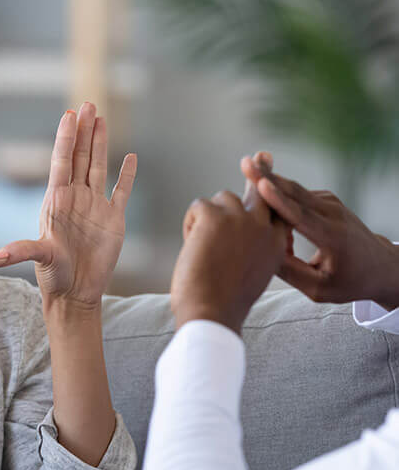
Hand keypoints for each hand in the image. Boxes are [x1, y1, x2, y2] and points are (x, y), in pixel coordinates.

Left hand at [0, 102, 136, 308]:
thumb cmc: (54, 276)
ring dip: (101, 143)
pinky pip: (121, 191)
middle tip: (88, 104)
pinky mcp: (113, 219)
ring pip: (98, 166)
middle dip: (84, 130)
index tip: (68, 115)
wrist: (76, 293)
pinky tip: (130, 157)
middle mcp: (75, 198)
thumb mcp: (39, 259)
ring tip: (101, 118)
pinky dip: (127, 175)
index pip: (61, 162)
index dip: (65, 138)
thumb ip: (23, 251)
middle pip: (80, 156)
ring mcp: (95, 206)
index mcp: (57, 201)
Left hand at [171, 180, 287, 333]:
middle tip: (259, 156)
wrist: (211, 313)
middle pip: (260, 191)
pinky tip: (192, 245)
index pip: (278, 210)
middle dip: (259, 172)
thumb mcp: (248, 275)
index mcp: (276, 245)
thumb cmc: (223, 302)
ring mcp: (240, 218)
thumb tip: (235, 230)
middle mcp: (263, 227)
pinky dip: (190, 223)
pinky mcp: (214, 215)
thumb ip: (250, 249)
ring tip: (204, 249)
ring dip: (209, 217)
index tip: (272, 177)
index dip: (272, 195)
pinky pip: (198, 205)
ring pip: (221, 199)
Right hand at [241, 152, 398, 308]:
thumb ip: (291, 273)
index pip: (300, 216)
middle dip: (267, 177)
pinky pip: (296, 196)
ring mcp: (330, 203)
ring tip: (247, 172)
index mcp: (332, 237)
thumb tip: (261, 254)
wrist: (380, 265)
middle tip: (245, 162)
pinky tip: (272, 217)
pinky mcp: (325, 199)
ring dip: (268, 188)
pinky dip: (279, 201)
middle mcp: (333, 214)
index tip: (262, 185)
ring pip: (293, 191)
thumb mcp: (320, 289)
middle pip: (294, 192)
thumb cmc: (350, 281)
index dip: (279, 200)